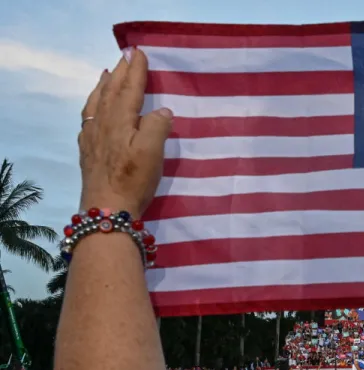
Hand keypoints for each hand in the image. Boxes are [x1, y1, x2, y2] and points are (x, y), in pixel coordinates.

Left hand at [79, 49, 172, 217]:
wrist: (106, 209)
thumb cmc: (133, 180)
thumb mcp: (152, 152)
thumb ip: (157, 126)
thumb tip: (162, 111)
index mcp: (120, 120)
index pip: (129, 89)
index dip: (136, 71)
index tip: (140, 52)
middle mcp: (103, 123)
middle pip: (111, 91)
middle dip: (120, 72)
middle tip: (126, 55)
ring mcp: (92, 137)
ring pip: (97, 102)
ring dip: (104, 85)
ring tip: (108, 74)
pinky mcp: (88, 151)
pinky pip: (89, 117)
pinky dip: (94, 104)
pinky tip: (95, 108)